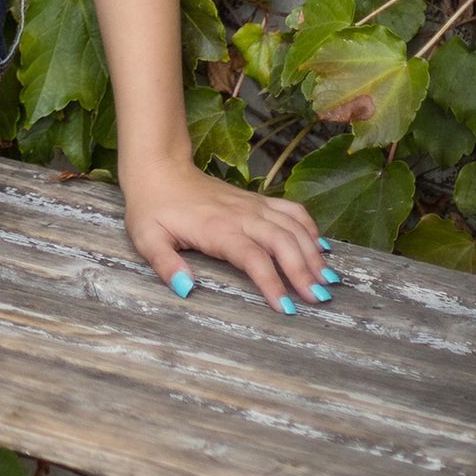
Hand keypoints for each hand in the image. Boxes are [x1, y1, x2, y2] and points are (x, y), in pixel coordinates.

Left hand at [123, 156, 334, 315]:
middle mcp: (241, 214)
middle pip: (282, 241)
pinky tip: (321, 246)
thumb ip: (165, 263)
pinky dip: (309, 227)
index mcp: (217, 228)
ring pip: (292, 225)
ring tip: (329, 279)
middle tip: (320, 298)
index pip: (252, 257)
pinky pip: (290, 210)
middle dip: (304, 270)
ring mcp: (251, 205)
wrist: (159, 167)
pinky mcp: (256, 200)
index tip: (285, 308)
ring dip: (313, 252)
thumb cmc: (152, 206)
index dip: (271, 282)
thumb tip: (186, 288)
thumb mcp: (147, 237)